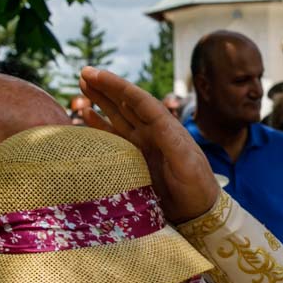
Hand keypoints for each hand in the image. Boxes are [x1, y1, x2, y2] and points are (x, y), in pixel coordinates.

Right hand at [77, 67, 219, 222]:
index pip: (138, 100)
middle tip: (84, 72)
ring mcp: (142, 144)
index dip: (116, 86)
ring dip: (101, 100)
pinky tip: (87, 115)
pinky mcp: (134, 158)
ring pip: (118, 115)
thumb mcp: (186, 163)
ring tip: (83, 85)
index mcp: (165, 127)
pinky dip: (100, 125)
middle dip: (106, 87)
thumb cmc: (196, 185)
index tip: (96, 74)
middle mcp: (152, 131)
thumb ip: (172, 143)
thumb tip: (158, 122)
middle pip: (126, 103)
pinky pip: (114, 137)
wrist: (198, 210)